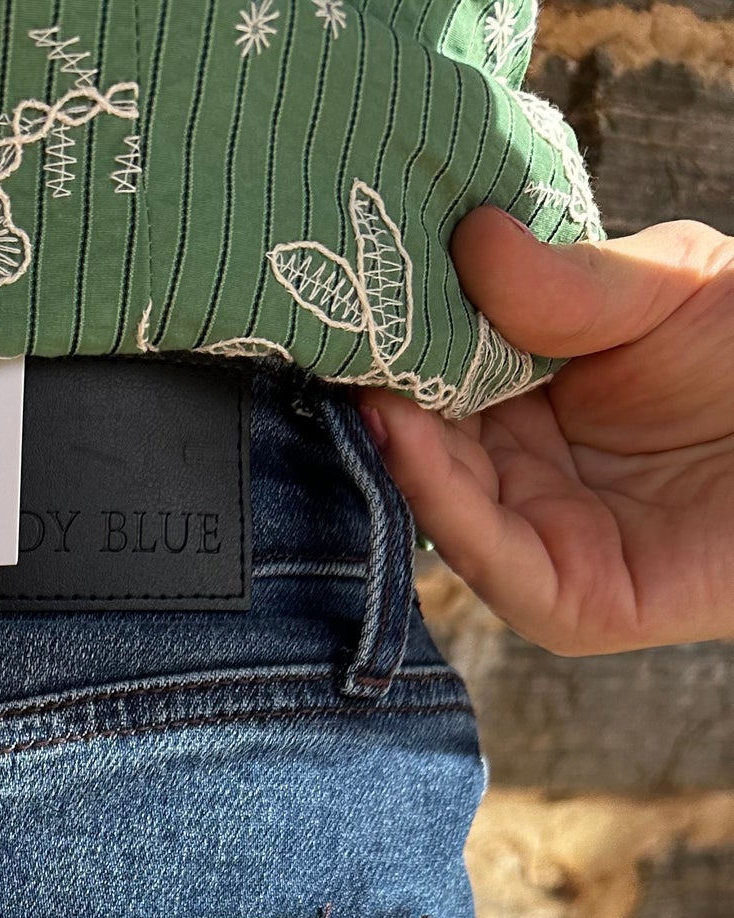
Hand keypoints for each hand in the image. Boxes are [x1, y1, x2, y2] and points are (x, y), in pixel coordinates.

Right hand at [364, 208, 733, 653]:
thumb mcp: (666, 289)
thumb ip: (567, 283)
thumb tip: (468, 237)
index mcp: (535, 405)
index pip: (443, 378)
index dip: (395, 338)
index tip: (344, 286)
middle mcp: (526, 480)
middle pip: (427, 445)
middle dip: (378, 395)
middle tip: (328, 335)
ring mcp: (544, 547)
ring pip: (443, 503)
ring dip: (396, 448)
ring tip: (362, 385)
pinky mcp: (572, 604)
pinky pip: (490, 559)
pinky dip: (443, 501)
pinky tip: (409, 436)